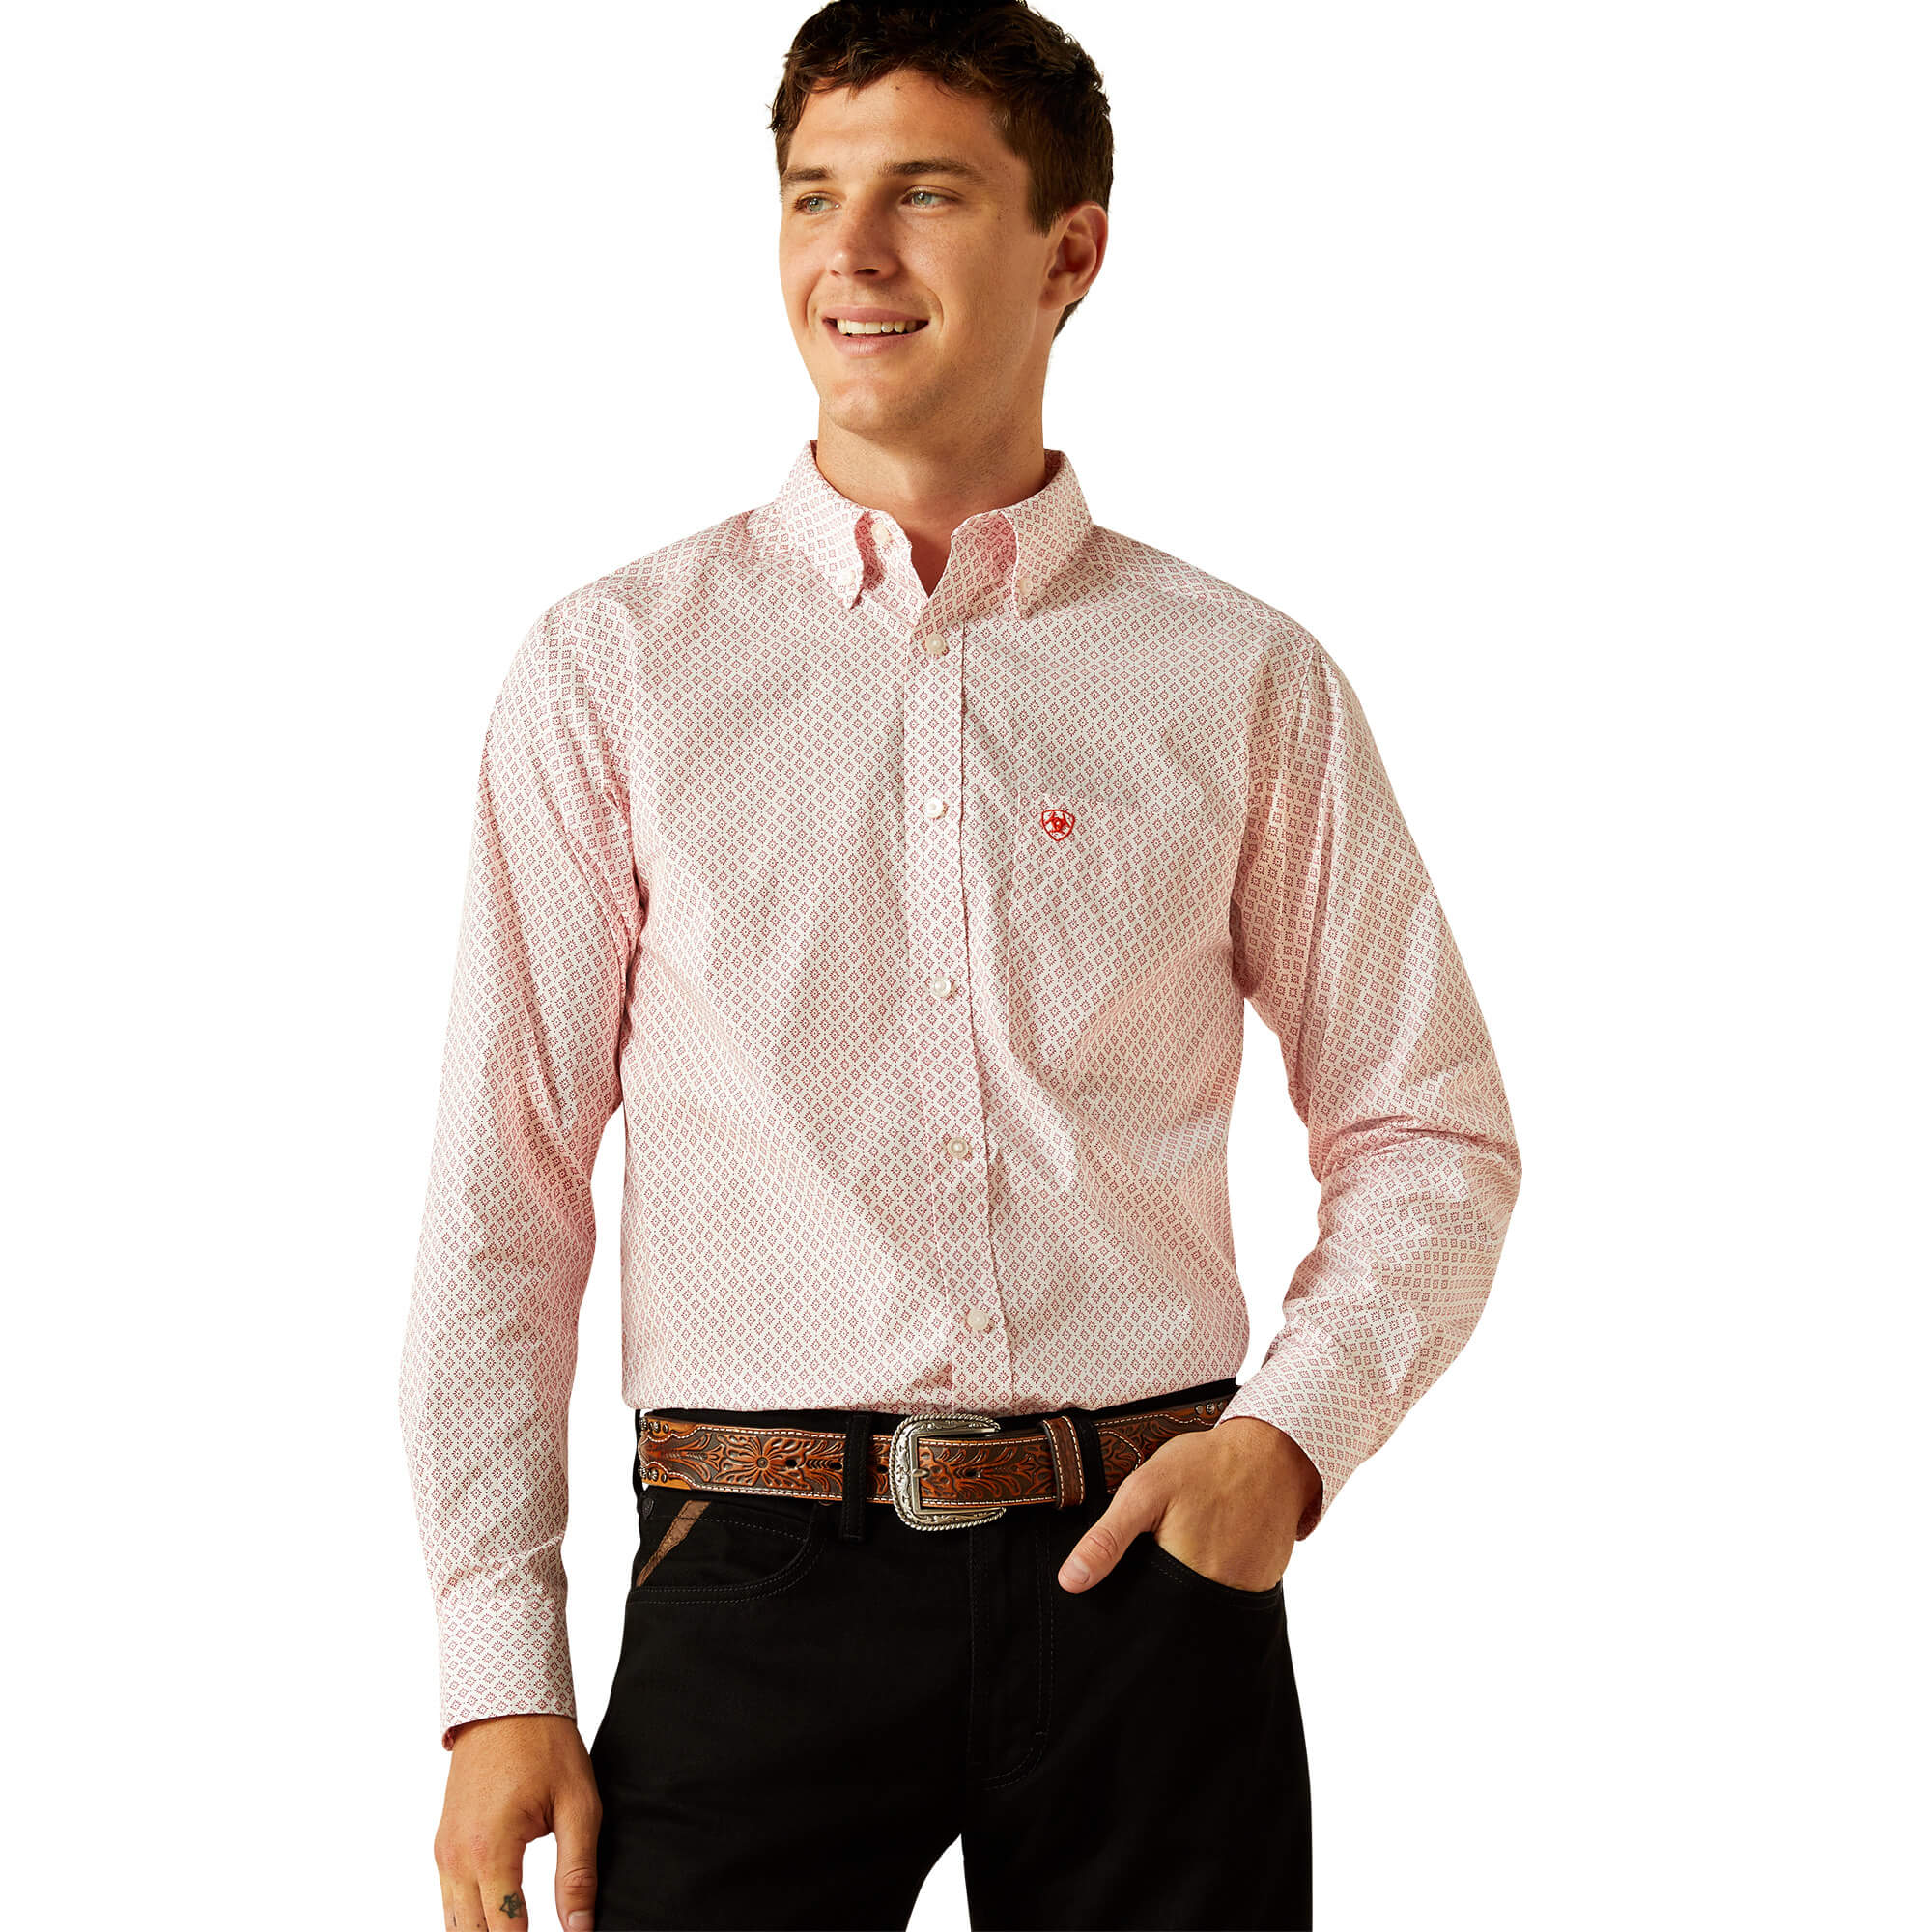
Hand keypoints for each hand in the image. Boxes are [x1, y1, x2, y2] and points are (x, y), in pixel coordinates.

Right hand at [433, 1713, 600, 1929]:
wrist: (506, 1703)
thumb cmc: (545, 1746)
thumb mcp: (578, 1805)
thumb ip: (577, 1872)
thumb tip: (580, 1928)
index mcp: (491, 1850)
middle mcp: (457, 1858)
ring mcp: (445, 1851)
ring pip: (454, 1924)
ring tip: (520, 1929)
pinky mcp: (444, 1843)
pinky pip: (450, 1899)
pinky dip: (471, 1918)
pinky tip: (500, 1920)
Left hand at [1055, 1417, 1319, 1593]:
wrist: (1272, 1451)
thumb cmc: (1204, 1466)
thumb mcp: (1144, 1490)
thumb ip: (1107, 1539)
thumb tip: (1070, 1582)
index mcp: (1182, 1574)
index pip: (1144, 1611)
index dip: (1130, 1598)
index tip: (1130, 1574)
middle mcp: (1217, 1594)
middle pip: (1173, 1611)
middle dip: (1160, 1592)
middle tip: (1166, 1544)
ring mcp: (1245, 1591)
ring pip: (1201, 1605)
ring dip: (1190, 1584)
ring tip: (1191, 1541)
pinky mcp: (1264, 1583)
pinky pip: (1231, 1593)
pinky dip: (1219, 1576)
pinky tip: (1215, 1543)